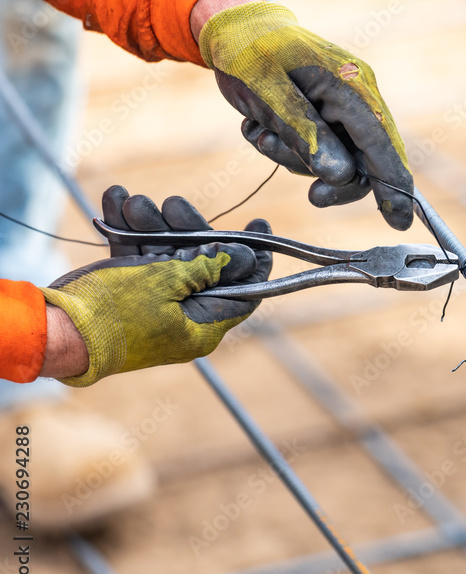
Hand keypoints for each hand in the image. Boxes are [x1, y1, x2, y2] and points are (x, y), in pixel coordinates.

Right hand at [39, 186, 272, 386]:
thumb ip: (206, 267)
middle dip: (186, 229)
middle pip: (202, 265)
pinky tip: (116, 200)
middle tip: (173, 204)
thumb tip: (242, 257)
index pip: (246, 290)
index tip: (259, 223)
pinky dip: (128, 233)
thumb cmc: (115, 312)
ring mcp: (155, 305)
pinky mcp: (127, 295)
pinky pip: (137, 260)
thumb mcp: (167, 282)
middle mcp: (185, 316)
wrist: (55, 329)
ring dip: (150, 225)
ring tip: (133, 202)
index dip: (255, 258)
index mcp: (204, 324)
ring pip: (165, 257)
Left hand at [196, 1, 413, 230]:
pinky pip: (324, 148)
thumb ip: (308, 136)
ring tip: (263, 136)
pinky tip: (265, 129)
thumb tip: (342, 175)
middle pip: (366, 159)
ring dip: (301, 161)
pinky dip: (294, 150)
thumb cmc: (248, 55)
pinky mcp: (329, 113)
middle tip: (314, 197)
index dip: (393, 185)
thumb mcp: (270, 96)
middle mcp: (357, 96)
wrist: (232, 29)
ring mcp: (344, 105)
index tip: (400, 221)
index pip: (381, 144)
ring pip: (341, 159)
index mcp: (350, 87)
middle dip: (336, 180)